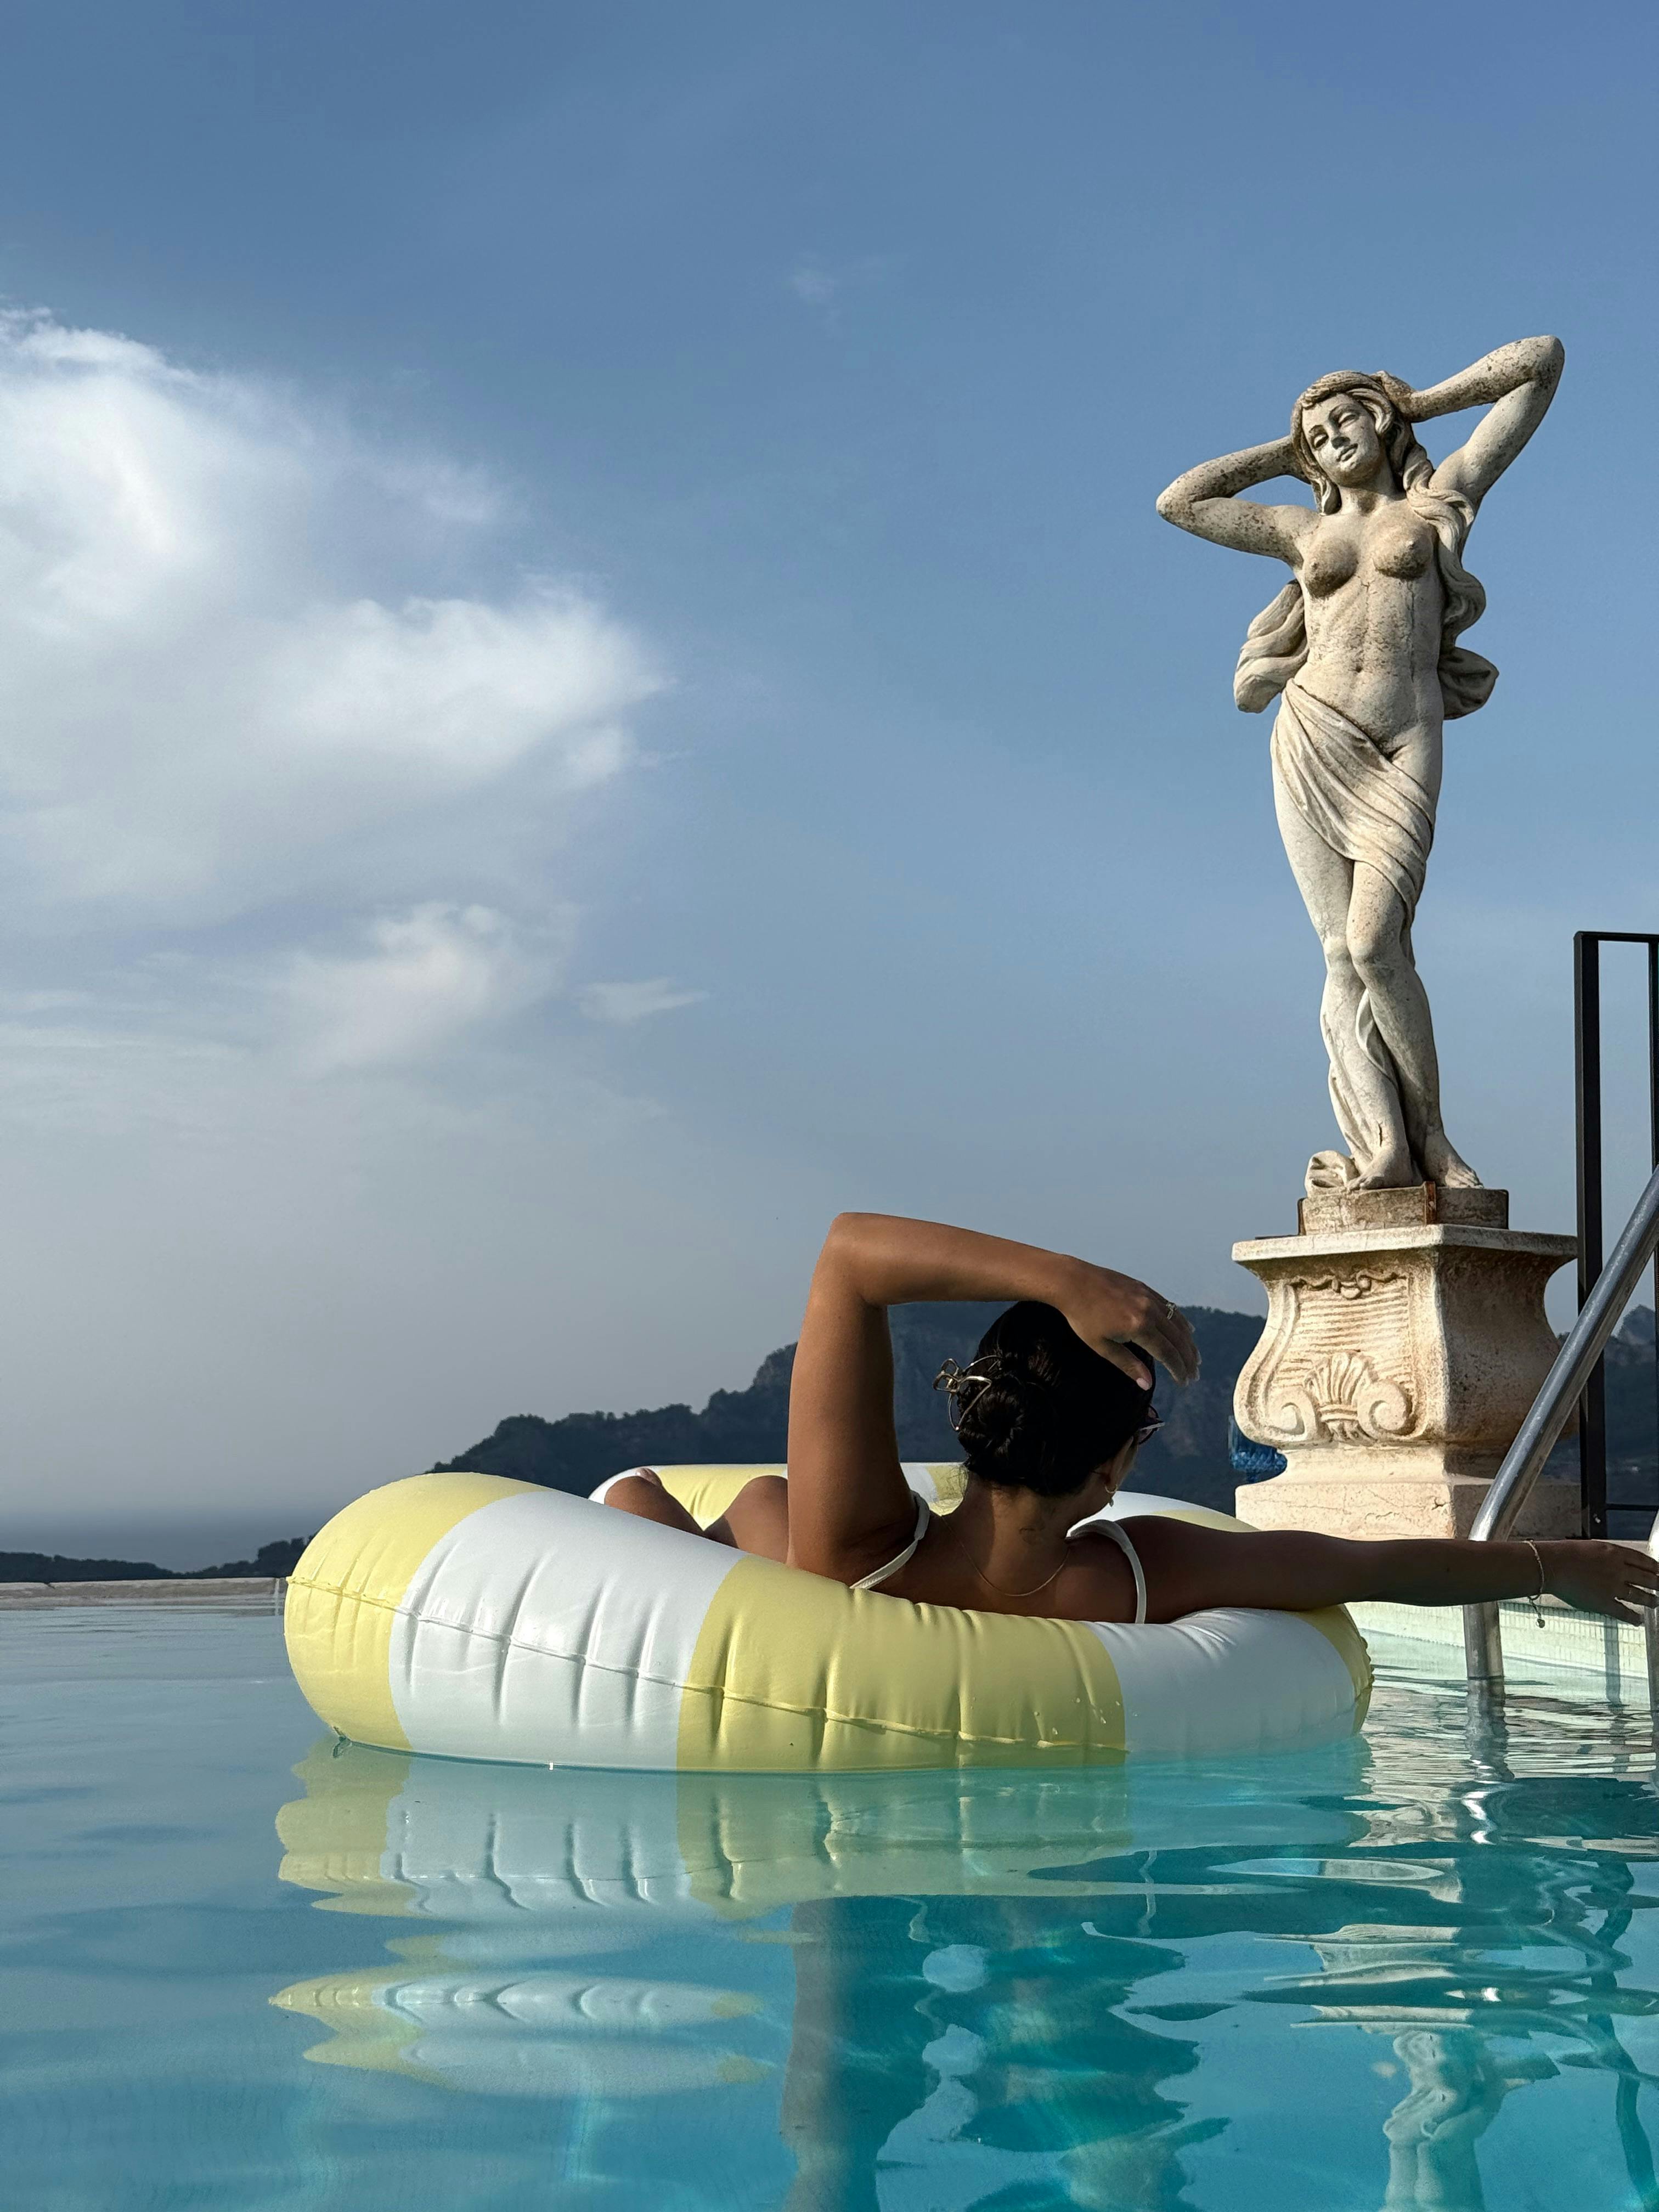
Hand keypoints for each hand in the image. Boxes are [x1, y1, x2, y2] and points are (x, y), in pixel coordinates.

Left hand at [1059, 1262, 1199, 1390]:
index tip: (1184, 1382)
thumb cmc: (1082, 1317)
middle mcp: (1150, 1310)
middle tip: (1194, 1375)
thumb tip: (1147, 1384)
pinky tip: (1186, 1330)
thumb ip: (1127, 1364)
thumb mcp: (1101, 1346)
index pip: (1167, 1353)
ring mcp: (1149, 1297)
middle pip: (1178, 1339)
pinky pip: (1170, 1307)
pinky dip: (1181, 1321)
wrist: (1072, 1282)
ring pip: (1177, 1322)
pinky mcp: (1145, 1288)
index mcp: (1139, 1327)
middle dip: (1188, 1359)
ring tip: (1194, 1357)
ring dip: (1188, 1342)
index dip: (1178, 1369)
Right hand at [1541, 1540, 1658, 1625]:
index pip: (1644, 1561)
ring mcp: (1613, 1587)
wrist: (1552, 1565)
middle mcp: (1619, 1570)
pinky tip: (1638, 1620)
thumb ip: (1609, 1556)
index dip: (1655, 1567)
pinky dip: (1634, 1617)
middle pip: (1647, 1578)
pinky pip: (1624, 1612)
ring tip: (1655, 1603)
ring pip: (1640, 1596)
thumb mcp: (1593, 1548)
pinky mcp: (1604, 1603)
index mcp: (1615, 1553)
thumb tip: (1618, 1563)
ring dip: (1650, 1600)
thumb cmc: (1566, 1554)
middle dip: (1658, 1584)